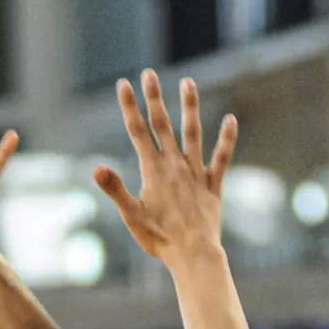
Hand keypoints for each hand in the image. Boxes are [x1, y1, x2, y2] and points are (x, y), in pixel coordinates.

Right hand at [95, 71, 237, 269]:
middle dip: (154, 98)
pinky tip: (231, 120)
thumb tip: (97, 169)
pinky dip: (226, 139)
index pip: (137, 132)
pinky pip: (222, 157)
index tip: (123, 85)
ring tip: (188, 83)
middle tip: (149, 74)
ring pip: (192, 133)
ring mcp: (196, 173)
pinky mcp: (213, 185)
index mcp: (153, 171)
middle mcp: (175, 165)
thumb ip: (115, 190)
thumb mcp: (131, 216)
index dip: (129, 107)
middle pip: (162, 125)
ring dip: (189, 107)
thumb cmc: (159, 240)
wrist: (193, 254)